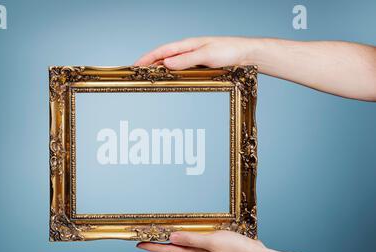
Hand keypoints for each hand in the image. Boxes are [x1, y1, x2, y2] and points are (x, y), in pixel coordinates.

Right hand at [134, 37, 257, 69]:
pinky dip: (171, 72)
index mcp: (188, 44)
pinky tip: (169, 78)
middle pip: (164, 56)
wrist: (246, 54)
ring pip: (171, 63)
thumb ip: (186, 60)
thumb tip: (166, 63)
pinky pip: (180, 68)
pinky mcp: (200, 65)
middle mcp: (188, 50)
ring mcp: (193, 57)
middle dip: (149, 63)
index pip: (162, 50)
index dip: (147, 57)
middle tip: (138, 73)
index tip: (135, 65)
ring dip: (159, 69)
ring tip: (149, 77)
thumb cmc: (229, 51)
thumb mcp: (206, 56)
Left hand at [137, 230, 265, 251]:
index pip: (169, 249)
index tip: (139, 244)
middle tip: (146, 237)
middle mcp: (197, 250)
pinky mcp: (212, 242)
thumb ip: (192, 239)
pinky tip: (188, 230)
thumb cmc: (235, 249)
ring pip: (182, 243)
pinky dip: (185, 234)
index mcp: (195, 251)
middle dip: (158, 243)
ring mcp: (204, 248)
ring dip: (171, 238)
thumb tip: (172, 237)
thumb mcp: (212, 241)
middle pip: (173, 247)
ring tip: (161, 232)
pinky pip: (193, 238)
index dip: (153, 247)